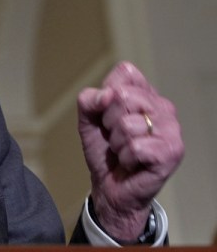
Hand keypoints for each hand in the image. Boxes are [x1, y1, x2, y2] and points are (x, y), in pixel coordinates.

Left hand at [77, 61, 183, 240]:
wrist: (109, 185)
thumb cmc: (103, 149)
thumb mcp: (87, 118)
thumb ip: (89, 99)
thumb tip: (107, 95)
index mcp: (146, 93)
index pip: (126, 72)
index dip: (107, 94)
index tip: (107, 113)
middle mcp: (163, 107)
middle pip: (123, 96)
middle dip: (109, 120)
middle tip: (115, 136)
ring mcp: (171, 129)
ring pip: (127, 124)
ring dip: (116, 142)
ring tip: (124, 150)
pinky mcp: (171, 151)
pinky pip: (135, 147)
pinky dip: (125, 157)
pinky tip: (132, 162)